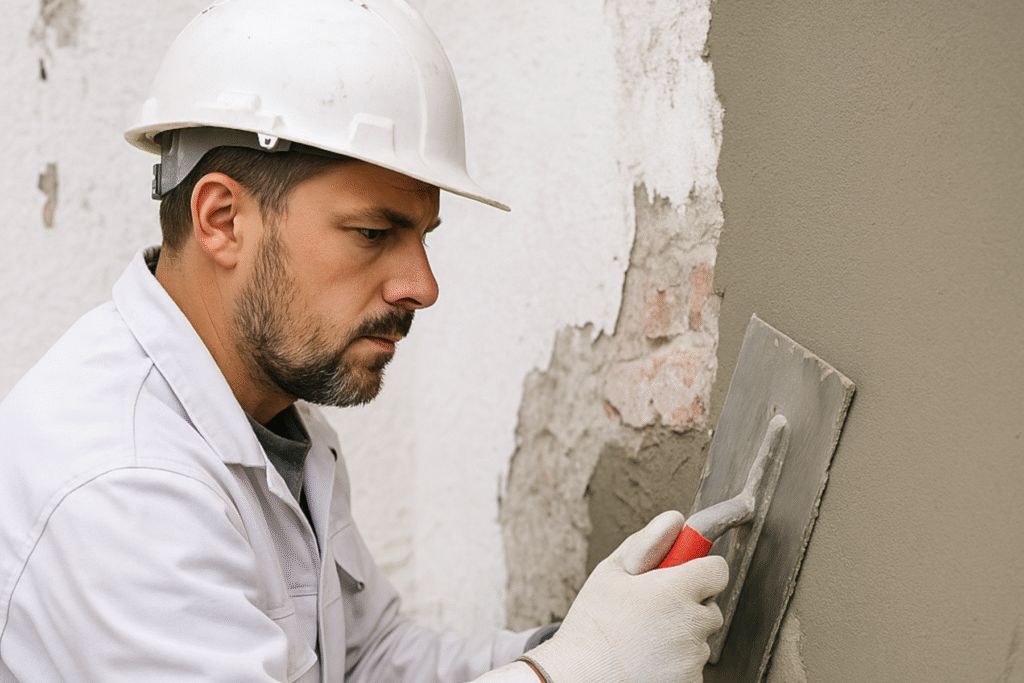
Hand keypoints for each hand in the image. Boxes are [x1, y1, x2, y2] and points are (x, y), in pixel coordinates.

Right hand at [521, 511, 727, 682]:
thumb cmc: (593, 625)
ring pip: (701, 637)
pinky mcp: (690, 681)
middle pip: (712, 607)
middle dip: (690, 604)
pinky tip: (650, 658)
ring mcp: (692, 658)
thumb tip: (676, 520)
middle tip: (655, 609)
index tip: (684, 575)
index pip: (718, 570)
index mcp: (674, 590)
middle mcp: (690, 624)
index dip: (701, 569)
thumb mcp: (611, 572)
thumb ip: (648, 541)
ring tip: (645, 637)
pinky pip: (694, 664)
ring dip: (683, 634)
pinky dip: (678, 661)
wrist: (579, 677)